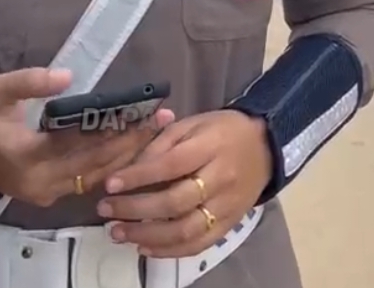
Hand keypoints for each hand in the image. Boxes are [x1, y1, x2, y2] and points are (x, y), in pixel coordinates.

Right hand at [0, 68, 174, 207]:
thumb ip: (29, 82)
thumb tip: (67, 76)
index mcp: (27, 157)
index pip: (80, 144)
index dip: (113, 128)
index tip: (142, 111)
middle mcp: (42, 182)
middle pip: (96, 163)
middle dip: (132, 141)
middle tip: (164, 117)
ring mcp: (47, 192)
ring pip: (96, 175)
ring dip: (128, 153)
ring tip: (158, 130)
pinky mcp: (50, 193)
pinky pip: (87, 180)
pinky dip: (112, 164)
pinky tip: (134, 147)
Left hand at [98, 110, 272, 257]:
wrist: (266, 146)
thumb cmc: (224, 130)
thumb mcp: (194, 122)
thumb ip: (163, 141)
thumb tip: (133, 168)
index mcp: (212, 146)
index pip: (171, 165)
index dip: (139, 176)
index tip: (110, 183)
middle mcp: (221, 178)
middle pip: (175, 202)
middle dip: (135, 209)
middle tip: (106, 210)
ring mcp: (226, 206)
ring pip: (184, 230)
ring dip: (147, 236)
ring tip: (118, 233)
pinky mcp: (229, 225)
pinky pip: (197, 245)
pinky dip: (169, 251)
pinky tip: (145, 247)